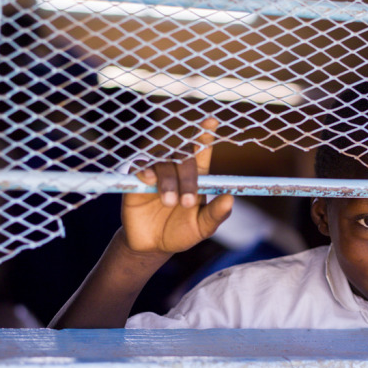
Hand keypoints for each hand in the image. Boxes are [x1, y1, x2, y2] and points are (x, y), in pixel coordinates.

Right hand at [121, 117, 233, 254]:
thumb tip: (231, 198)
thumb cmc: (180, 233)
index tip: (211, 121)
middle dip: (188, 178)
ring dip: (168, 181)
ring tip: (169, 202)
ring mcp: (156, 173)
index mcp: (196, 176)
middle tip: (187, 203)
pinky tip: (149, 180)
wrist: (151, 246)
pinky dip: (146, 170)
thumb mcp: (202, 228)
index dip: (205, 134)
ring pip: (163, 162)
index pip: (201, 150)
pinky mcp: (136, 180)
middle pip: (183, 156)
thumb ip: (216, 214)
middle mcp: (176, 169)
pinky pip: (140, 166)